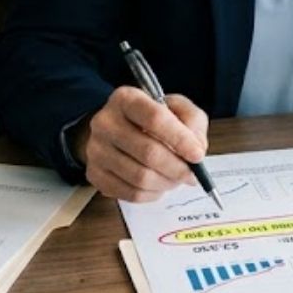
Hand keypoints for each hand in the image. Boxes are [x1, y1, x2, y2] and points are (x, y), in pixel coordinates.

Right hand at [76, 86, 209, 201]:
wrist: (116, 131)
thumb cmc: (151, 119)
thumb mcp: (176, 108)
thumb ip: (192, 121)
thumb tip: (196, 148)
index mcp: (126, 98)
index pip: (155, 118)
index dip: (180, 139)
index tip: (197, 155)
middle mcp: (105, 122)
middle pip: (148, 152)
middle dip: (177, 167)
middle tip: (192, 174)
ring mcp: (96, 150)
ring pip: (140, 177)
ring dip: (167, 182)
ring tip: (176, 178)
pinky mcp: (95, 175)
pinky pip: (131, 194)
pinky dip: (153, 194)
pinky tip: (159, 184)